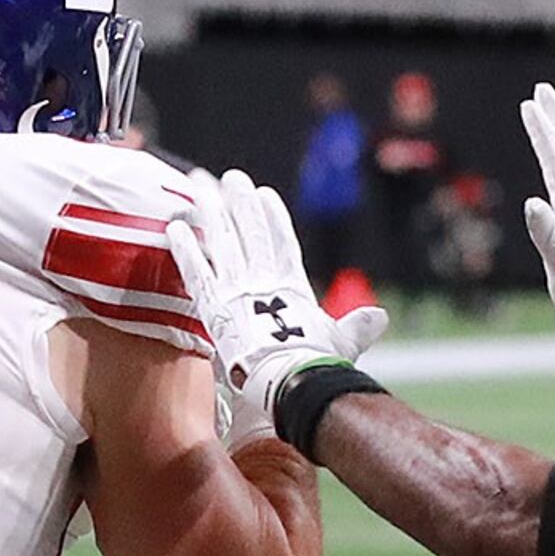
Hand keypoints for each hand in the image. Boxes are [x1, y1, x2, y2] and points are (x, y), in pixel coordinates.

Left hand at [176, 170, 384, 439]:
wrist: (288, 378)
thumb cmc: (317, 366)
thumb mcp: (343, 343)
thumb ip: (356, 328)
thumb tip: (381, 317)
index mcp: (294, 287)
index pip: (283, 243)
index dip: (274, 217)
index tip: (265, 194)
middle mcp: (264, 281)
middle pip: (251, 232)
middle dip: (241, 202)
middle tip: (231, 177)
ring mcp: (238, 289)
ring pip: (221, 241)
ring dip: (210, 212)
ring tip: (199, 184)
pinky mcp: (214, 304)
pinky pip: (195, 270)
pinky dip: (184, 248)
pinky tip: (174, 227)